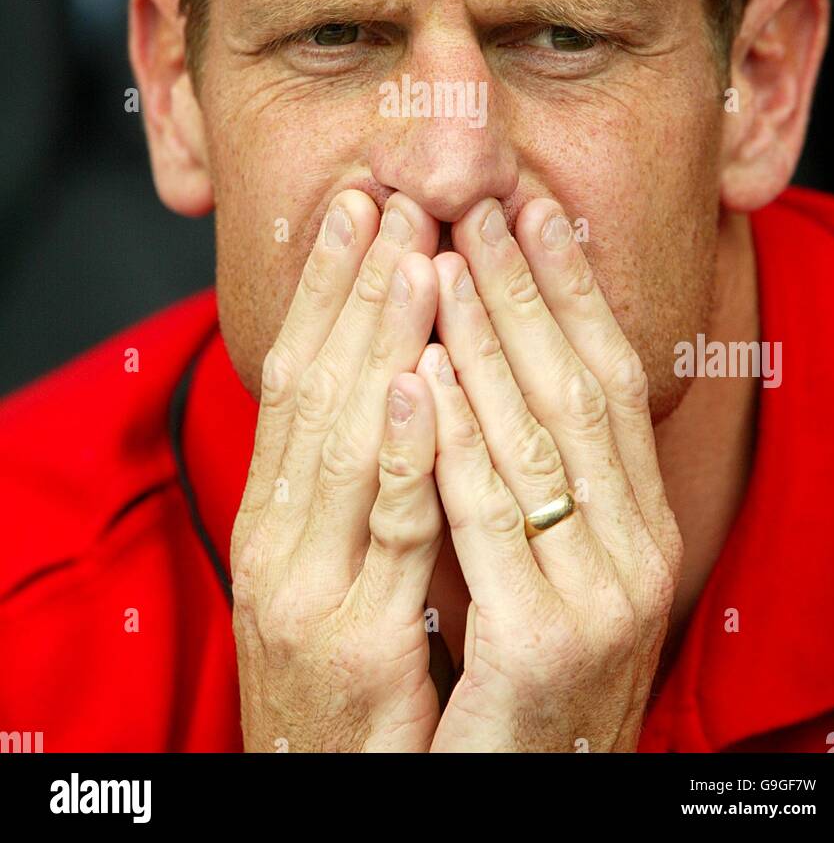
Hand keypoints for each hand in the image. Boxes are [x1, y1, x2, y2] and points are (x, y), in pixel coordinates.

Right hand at [230, 191, 445, 752]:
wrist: (329, 794)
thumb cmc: (349, 681)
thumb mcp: (341, 566)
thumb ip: (359, 480)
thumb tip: (397, 378)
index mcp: (277, 511)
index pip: (297, 374)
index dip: (328, 286)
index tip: (359, 205)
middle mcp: (275, 534)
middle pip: (312, 385)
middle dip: (353, 284)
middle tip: (387, 194)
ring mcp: (305, 585)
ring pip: (342, 437)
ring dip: (377, 337)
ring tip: (413, 251)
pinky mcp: (349, 638)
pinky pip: (383, 531)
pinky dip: (395, 451)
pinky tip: (410, 382)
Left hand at [418, 197, 683, 752]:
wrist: (521, 800)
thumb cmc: (523, 679)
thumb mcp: (548, 565)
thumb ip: (538, 478)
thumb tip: (497, 362)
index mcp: (640, 522)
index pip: (610, 378)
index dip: (573, 290)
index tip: (533, 210)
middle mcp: (637, 551)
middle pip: (578, 388)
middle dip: (527, 289)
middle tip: (482, 203)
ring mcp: (598, 597)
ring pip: (534, 436)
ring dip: (485, 336)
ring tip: (440, 253)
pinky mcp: (541, 643)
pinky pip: (487, 518)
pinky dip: (452, 436)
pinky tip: (423, 369)